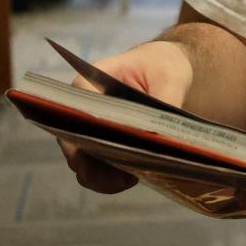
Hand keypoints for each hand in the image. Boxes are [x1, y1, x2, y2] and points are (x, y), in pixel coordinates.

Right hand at [58, 40, 193, 192]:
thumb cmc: (163, 66)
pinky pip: (95, 168)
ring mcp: (87, 127)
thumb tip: (159, 137)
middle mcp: (80, 107)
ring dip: (102, 177)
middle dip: (94, 166)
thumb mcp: (171, 77)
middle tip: (123, 178)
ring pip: (82, 161)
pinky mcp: (99, 143)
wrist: (165, 69)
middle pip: (73, 143)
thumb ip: (165, 102)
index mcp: (90, 82)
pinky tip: (132, 177)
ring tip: (130, 179)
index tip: (109, 152)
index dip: (87, 135)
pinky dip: (109, 178)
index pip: (75, 111)